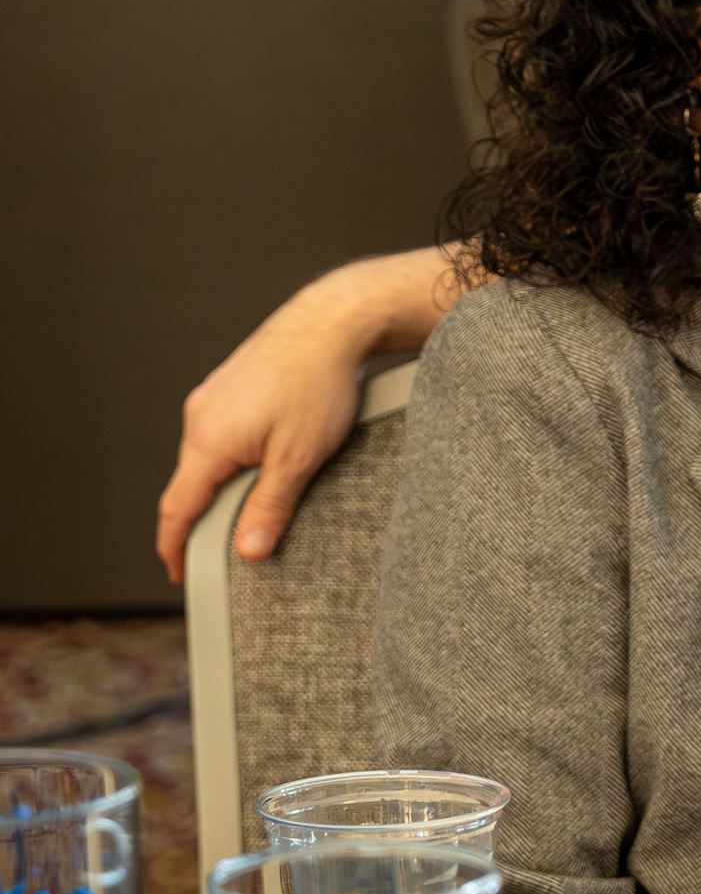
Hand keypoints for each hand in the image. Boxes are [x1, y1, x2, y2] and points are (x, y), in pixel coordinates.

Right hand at [155, 286, 369, 579]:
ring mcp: (213, 398)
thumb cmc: (319, 384)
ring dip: (220, 486)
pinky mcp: (230, 385)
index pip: (177, 508)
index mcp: (207, 442)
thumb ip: (270, 507)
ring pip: (207, 456)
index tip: (177, 572)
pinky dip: (232, 458)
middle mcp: (199, 418)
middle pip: (190, 483)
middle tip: (218, 550)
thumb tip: (248, 551)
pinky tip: (259, 463)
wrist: (332, 321)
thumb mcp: (299, 457)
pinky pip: (221, 433)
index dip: (174, 546)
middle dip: (201, 519)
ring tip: (244, 511)